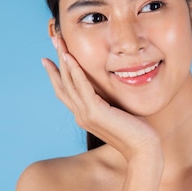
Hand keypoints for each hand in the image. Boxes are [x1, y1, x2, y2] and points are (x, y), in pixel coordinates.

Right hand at [42, 36, 162, 167]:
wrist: (143, 150)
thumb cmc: (137, 133)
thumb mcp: (119, 113)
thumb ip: (111, 102)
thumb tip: (112, 90)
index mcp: (85, 116)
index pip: (65, 92)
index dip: (56, 74)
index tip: (49, 59)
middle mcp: (81, 115)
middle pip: (63, 84)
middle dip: (57, 60)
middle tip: (54, 40)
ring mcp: (86, 114)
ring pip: (69, 82)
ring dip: (63, 60)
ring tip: (59, 42)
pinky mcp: (95, 112)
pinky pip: (82, 86)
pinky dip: (75, 71)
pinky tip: (70, 57)